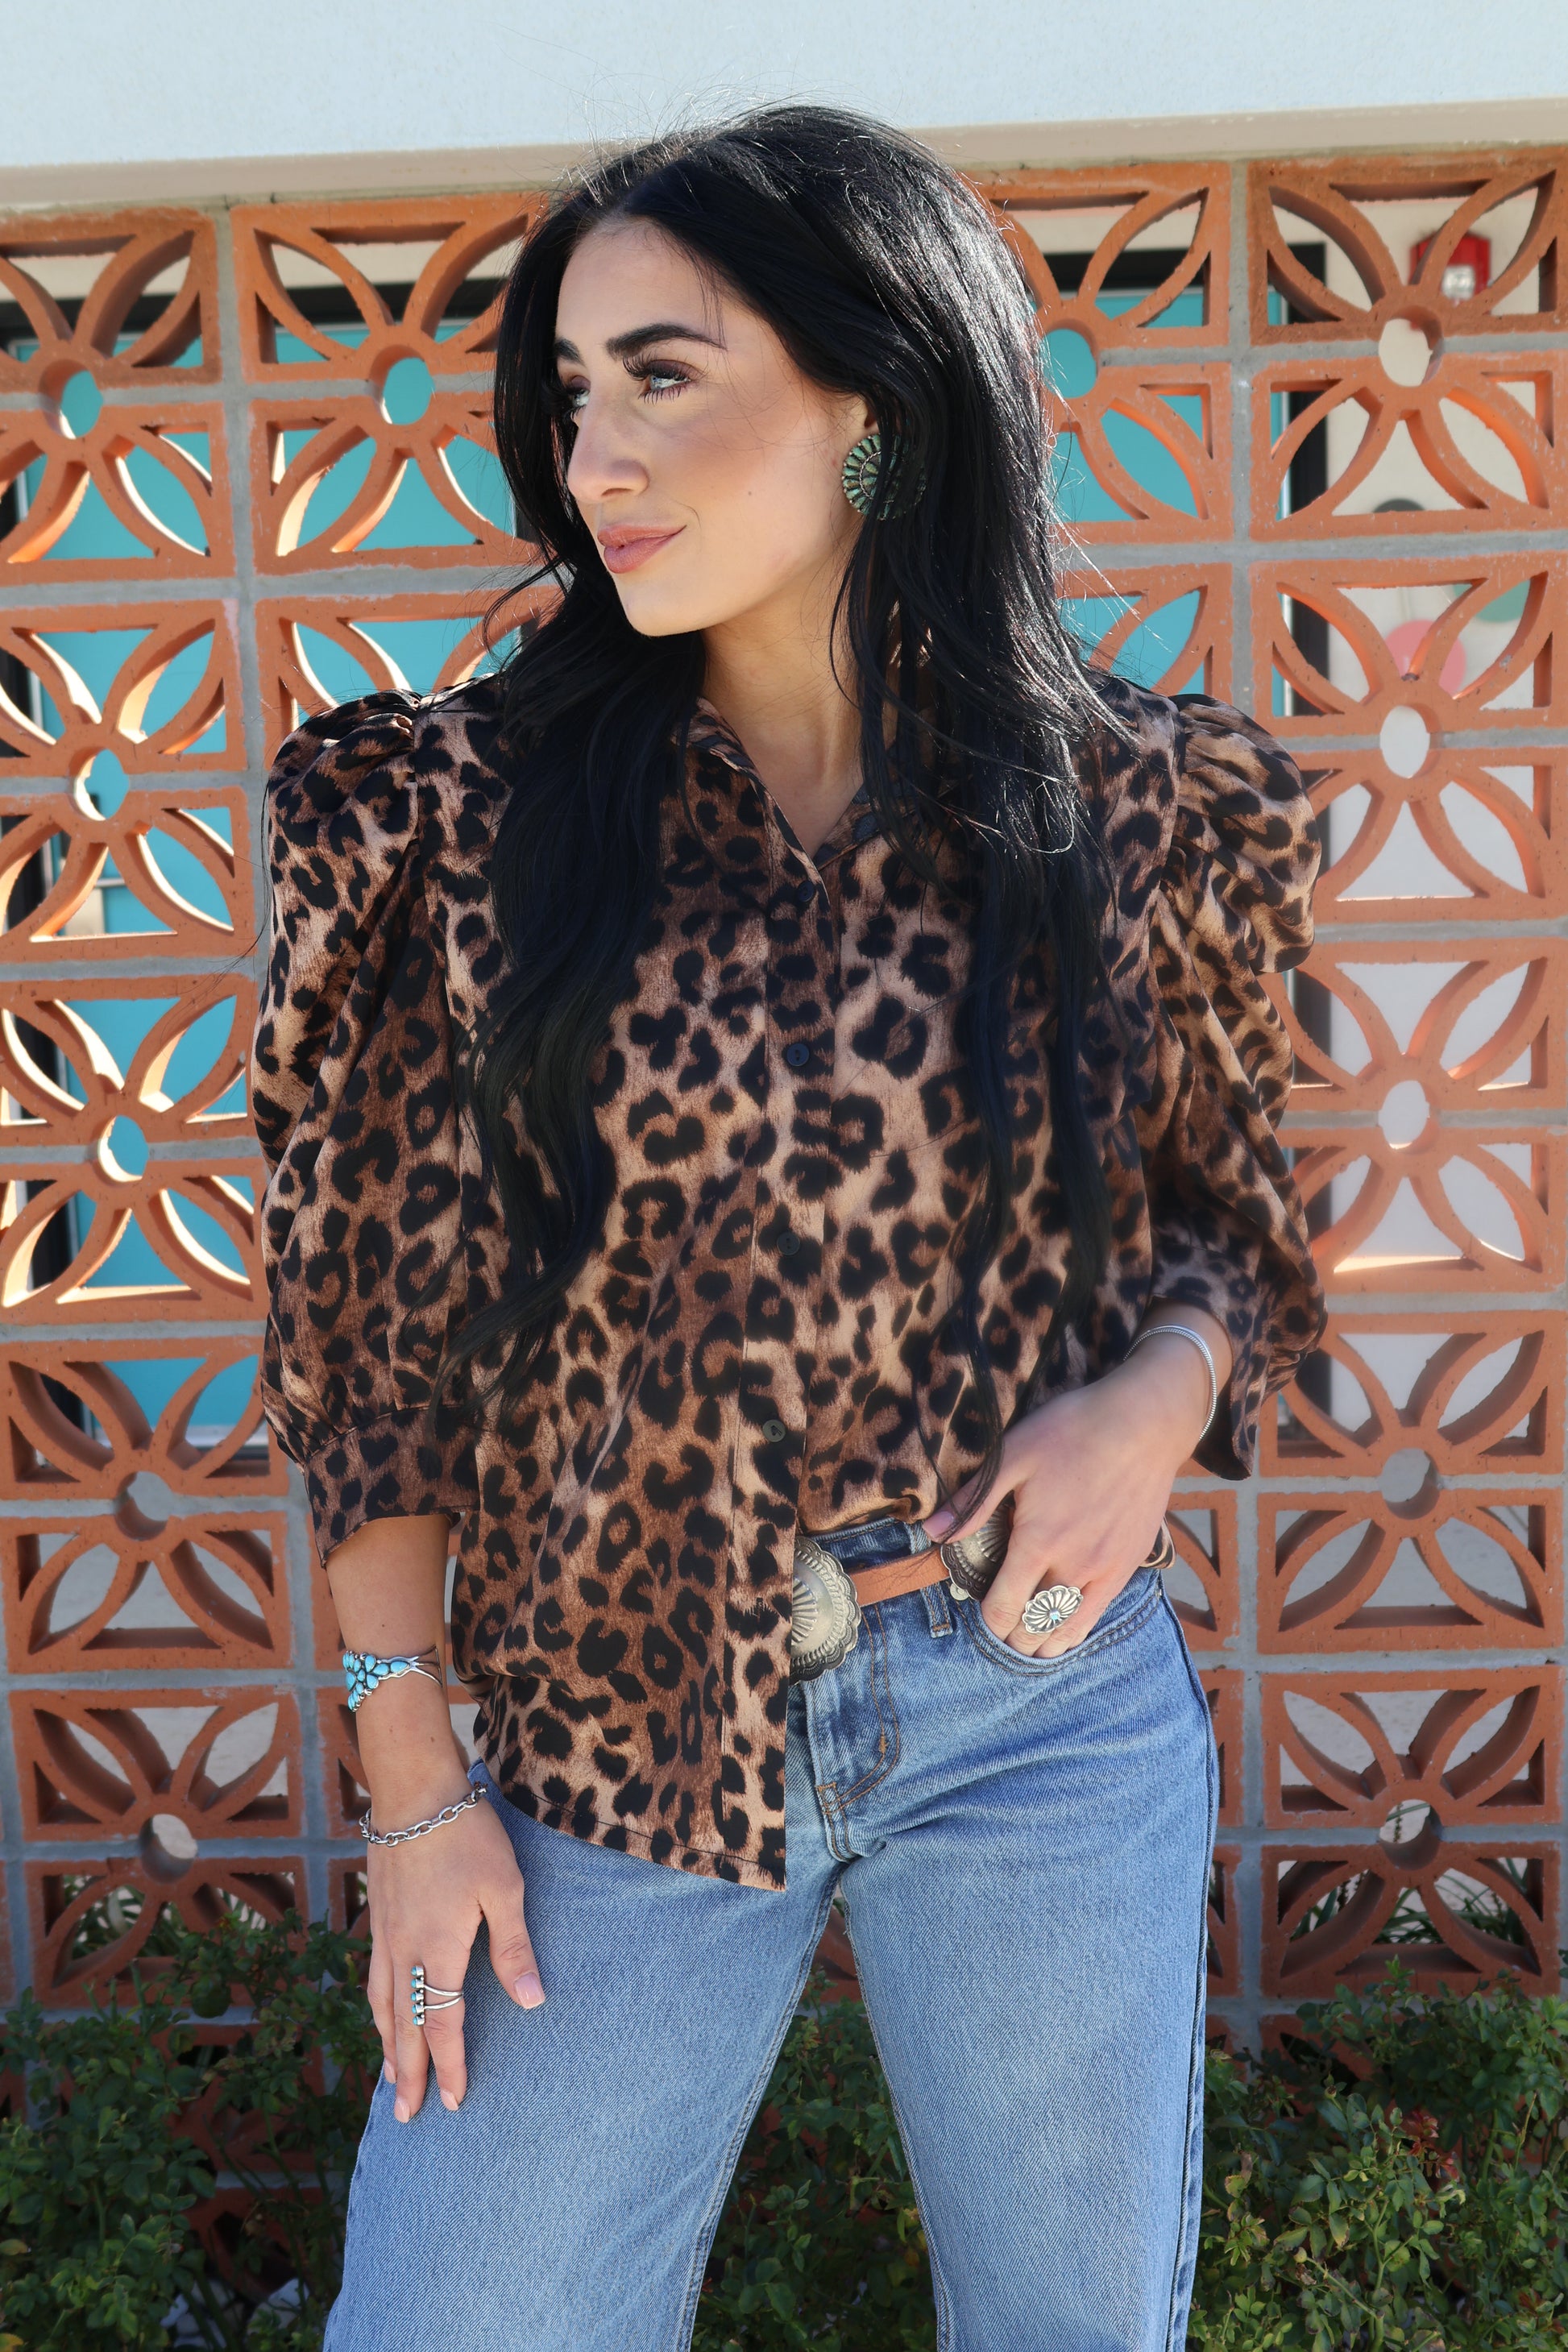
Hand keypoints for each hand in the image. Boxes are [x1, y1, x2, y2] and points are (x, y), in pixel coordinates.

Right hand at [364, 1768, 544, 2122]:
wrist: (413, 1791)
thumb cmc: (467, 1835)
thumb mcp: (504, 1888)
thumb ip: (514, 1948)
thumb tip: (531, 2003)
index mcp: (438, 1950)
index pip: (442, 2025)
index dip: (450, 2066)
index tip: (455, 2102)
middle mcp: (404, 1951)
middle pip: (404, 2027)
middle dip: (407, 2074)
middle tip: (406, 2116)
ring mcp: (385, 1934)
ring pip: (382, 2005)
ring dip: (388, 2046)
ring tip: (390, 2078)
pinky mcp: (378, 1916)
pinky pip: (374, 1978)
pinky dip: (377, 2009)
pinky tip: (381, 2013)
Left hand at [924, 1331, 1214, 1657]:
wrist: (1144, 1423)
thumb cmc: (1073, 1431)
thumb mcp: (1012, 1454)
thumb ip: (973, 1500)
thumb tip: (933, 1530)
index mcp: (1037, 1541)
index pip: (1004, 1607)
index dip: (989, 1622)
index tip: (982, 1618)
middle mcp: (1072, 1565)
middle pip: (1036, 1626)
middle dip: (1013, 1637)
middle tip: (1002, 1634)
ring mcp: (1106, 1569)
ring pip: (1069, 1628)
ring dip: (1044, 1642)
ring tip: (1030, 1643)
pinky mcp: (1130, 1563)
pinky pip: (1101, 1613)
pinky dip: (1078, 1629)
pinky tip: (1067, 1630)